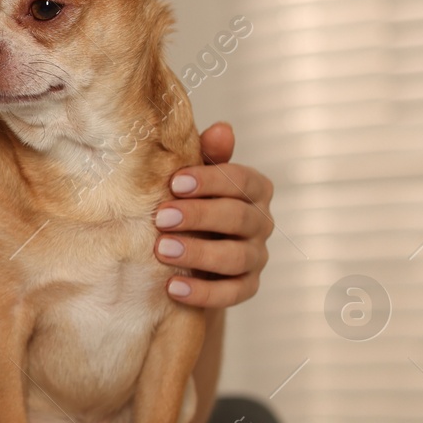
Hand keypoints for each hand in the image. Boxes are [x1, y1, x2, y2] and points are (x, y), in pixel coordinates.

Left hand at [154, 121, 273, 308]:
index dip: (210, 181)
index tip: (174, 183)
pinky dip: (203, 292)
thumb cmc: (189, 200)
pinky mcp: (245, 287)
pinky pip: (232, 294)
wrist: (190, 248)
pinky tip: (172, 288)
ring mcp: (256, 258)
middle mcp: (261, 223)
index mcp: (253, 190)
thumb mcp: (194, 176)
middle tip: (161, 218)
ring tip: (161, 250)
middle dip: (200, 217)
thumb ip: (208, 155)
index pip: (241, 181)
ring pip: (236, 258)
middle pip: (240, 219)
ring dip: (199, 253)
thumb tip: (221, 129)